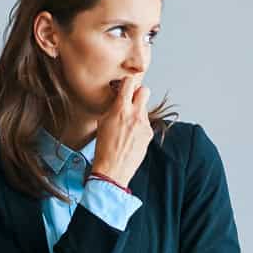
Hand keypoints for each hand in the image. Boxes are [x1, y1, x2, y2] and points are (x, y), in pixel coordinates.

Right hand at [92, 71, 151, 185]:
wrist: (113, 168)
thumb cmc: (104, 147)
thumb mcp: (103, 121)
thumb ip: (114, 107)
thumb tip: (119, 98)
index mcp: (121, 109)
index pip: (130, 83)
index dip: (127, 83)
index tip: (124, 87)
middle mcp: (135, 115)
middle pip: (145, 90)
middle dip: (138, 93)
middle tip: (131, 101)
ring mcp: (144, 125)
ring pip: (144, 109)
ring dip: (138, 112)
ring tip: (127, 126)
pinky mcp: (149, 134)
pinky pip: (146, 123)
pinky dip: (140, 126)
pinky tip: (131, 136)